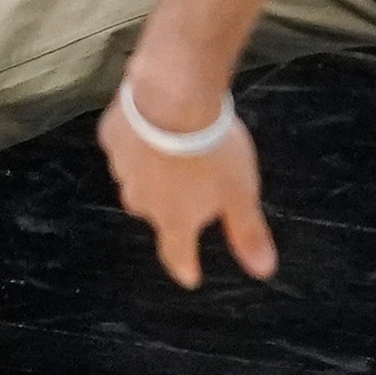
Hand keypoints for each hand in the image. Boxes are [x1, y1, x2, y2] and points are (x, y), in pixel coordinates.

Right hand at [102, 79, 275, 289]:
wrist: (174, 98)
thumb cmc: (213, 151)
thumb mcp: (241, 194)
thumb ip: (248, 232)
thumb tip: (263, 270)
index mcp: (174, 219)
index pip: (177, 253)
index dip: (185, 266)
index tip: (190, 277)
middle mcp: (142, 201)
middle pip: (156, 212)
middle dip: (171, 208)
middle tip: (190, 193)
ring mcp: (122, 168)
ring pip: (138, 179)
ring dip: (154, 173)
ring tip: (176, 154)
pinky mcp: (112, 137)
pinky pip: (126, 146)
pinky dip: (139, 142)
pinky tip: (155, 127)